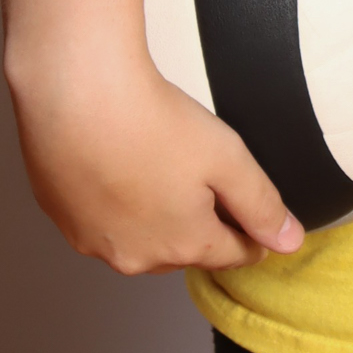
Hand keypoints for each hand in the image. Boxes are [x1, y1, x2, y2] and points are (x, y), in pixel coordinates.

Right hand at [8, 50, 303, 275]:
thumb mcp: (228, 158)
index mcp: (186, 246)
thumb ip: (262, 205)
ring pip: (142, 239)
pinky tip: (117, 166)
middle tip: (202, 178)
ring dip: (156, 218)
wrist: (76, 94)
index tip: (254, 213)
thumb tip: (289, 242)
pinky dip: (115, 205)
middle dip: (201, 223)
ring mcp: (95, 243)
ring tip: (157, 170)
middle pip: (187, 249)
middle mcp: (138, 258)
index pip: (235, 254)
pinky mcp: (63, 221)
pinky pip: (102, 222)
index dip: (252, 232)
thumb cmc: (153, 121)